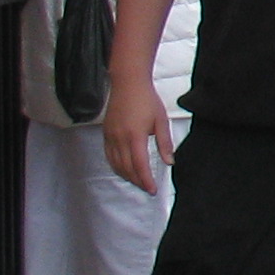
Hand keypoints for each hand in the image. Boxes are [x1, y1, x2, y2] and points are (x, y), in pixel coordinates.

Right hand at [101, 71, 172, 192]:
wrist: (128, 84)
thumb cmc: (147, 101)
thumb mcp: (161, 121)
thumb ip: (164, 143)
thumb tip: (169, 162)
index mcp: (135, 136)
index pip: (140, 165)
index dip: (145, 179)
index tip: (152, 189)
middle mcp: (120, 139)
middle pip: (126, 168)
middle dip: (137, 181)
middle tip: (147, 188)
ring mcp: (110, 137)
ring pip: (116, 164)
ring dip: (126, 176)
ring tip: (138, 182)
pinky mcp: (105, 134)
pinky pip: (109, 156)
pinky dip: (116, 166)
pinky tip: (124, 170)